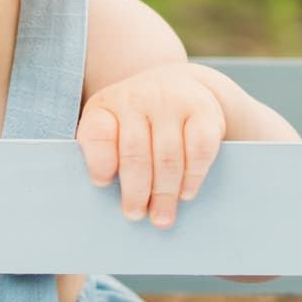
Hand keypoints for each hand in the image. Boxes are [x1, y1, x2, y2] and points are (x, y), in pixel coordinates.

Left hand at [77, 66, 226, 227]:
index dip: (99, 162)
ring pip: (168, 156)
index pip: (98, 133)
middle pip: (135, 153)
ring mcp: (172, 101)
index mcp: (108, 105)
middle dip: (136, 191)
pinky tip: (186, 192)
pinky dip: (194, 175)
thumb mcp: (112, 125)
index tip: (102, 184)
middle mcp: (138, 98)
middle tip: (135, 215)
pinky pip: (200, 148)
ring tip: (162, 216)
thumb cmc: (138, 120)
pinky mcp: (204, 110)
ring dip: (165, 192)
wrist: (178, 85)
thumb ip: (103, 153)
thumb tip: (107, 193)